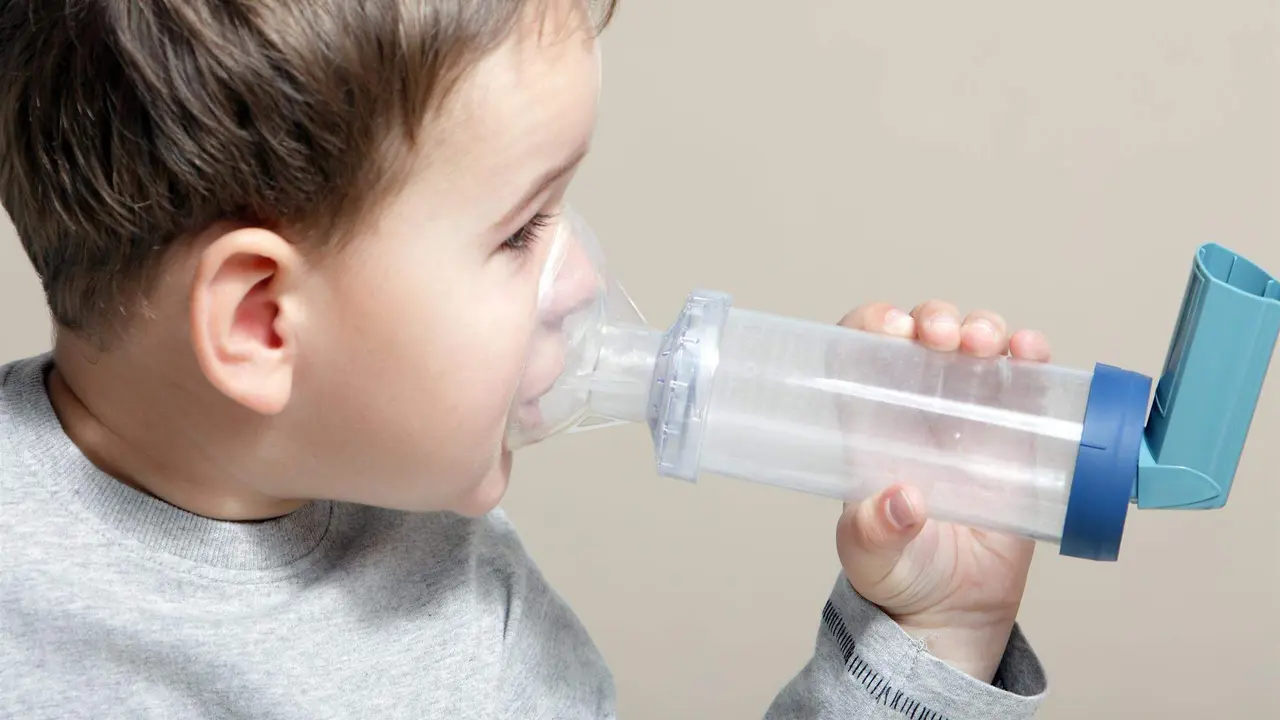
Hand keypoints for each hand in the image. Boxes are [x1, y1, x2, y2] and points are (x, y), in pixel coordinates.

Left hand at [834, 300, 1051, 683]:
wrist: (954, 611)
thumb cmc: (898, 573)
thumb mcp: (870, 555)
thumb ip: (876, 532)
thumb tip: (902, 502)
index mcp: (871, 424)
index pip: (861, 352)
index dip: (872, 325)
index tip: (890, 326)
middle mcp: (918, 409)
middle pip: (924, 336)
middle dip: (934, 318)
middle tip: (941, 336)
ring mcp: (970, 416)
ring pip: (975, 346)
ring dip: (982, 327)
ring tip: (983, 343)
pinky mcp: (1016, 435)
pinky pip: (1025, 380)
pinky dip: (1030, 355)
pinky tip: (1030, 352)